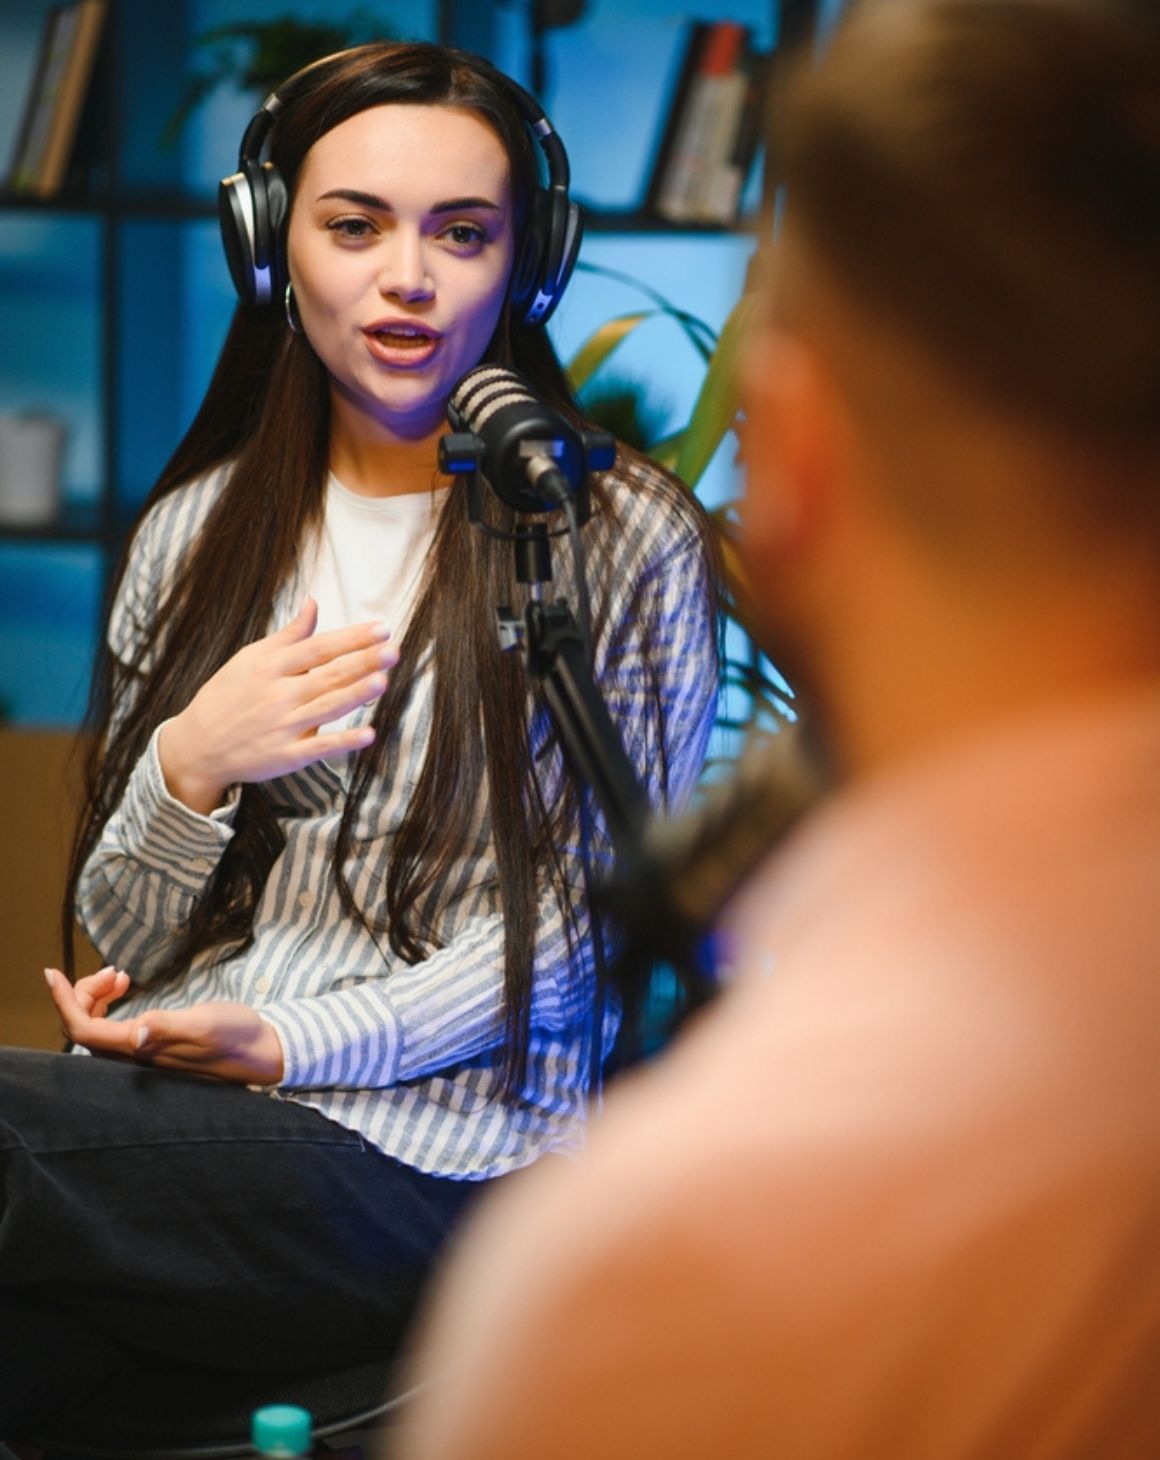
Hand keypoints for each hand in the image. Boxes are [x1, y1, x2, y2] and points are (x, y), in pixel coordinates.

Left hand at [45, 968, 284, 1084]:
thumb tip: (138, 1033)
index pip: (83, 1029)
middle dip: (85, 993)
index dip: (63, 1001)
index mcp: (142, 1049)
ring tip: (121, 976)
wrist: (263, 1053)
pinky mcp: (153, 1048)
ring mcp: (143, 1054)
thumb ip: (170, 1028)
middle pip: (84, 1027)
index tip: (51, 972)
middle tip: (115, 970)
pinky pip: (113, 1029)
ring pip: (97, 1027)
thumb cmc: (238, 1036)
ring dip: (97, 998)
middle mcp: (135, 1056)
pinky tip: (127, 990)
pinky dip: (110, 1005)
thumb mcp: (206, 1024)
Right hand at [159, 597, 397, 812]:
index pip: (320, 648)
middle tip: (393, 650)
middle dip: (362, 661)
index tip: (382, 629)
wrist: (198, 745)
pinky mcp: (287, 756)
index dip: (352, 638)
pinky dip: (344, 741)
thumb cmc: (228, 696)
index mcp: (272, 666)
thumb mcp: (251, 658)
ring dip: (356, 694)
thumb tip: (313, 602)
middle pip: (328, 674)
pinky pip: (320, 747)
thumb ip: (288, 635)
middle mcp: (279, 694)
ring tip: (383, 680)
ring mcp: (284, 726)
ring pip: (327, 707)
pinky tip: (368, 733)